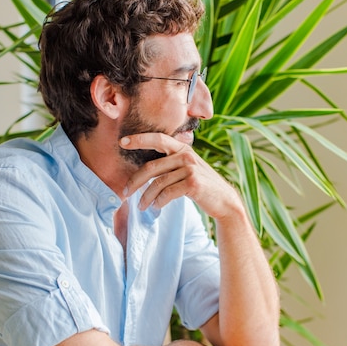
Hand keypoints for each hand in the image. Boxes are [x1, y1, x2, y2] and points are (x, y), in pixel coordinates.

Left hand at [120, 133, 240, 218]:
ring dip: (146, 197)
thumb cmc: (202, 186)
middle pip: (152, 167)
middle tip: (126, 191)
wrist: (224, 201)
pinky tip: (156, 206)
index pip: (158, 139)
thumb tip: (145, 170)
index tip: (122, 142)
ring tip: (142, 206)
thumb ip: (172, 163)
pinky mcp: (193, 183)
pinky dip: (158, 202)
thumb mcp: (188, 168)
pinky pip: (167, 193)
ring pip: (158, 183)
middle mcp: (186, 156)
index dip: (139, 139)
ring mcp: (190, 169)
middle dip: (135, 181)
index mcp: (183, 149)